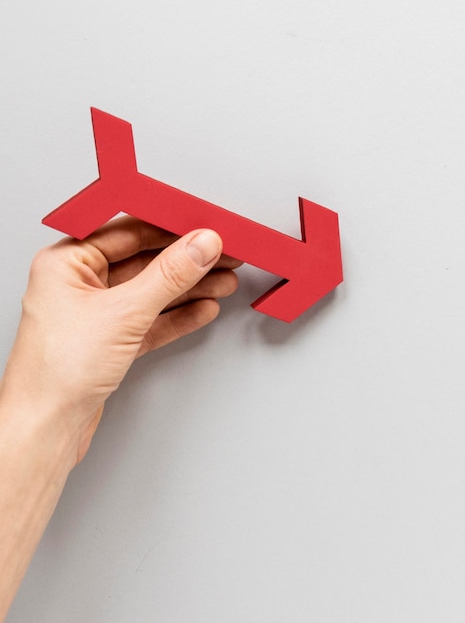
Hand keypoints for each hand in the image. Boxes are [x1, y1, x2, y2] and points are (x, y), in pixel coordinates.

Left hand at [0, 216, 238, 465]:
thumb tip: (200, 246)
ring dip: (190, 288)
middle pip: (145, 262)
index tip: (204, 230)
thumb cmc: (57, 371)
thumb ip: (169, 276)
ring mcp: (98, 313)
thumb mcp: (124, 312)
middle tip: (223, 256)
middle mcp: (80, 284)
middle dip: (188, 262)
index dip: (171, 229)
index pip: (129, 232)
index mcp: (67, 262)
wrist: (48, 428)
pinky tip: (203, 308)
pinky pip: (152, 319)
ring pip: (153, 291)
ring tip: (223, 281)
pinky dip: (178, 315)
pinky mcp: (112, 340)